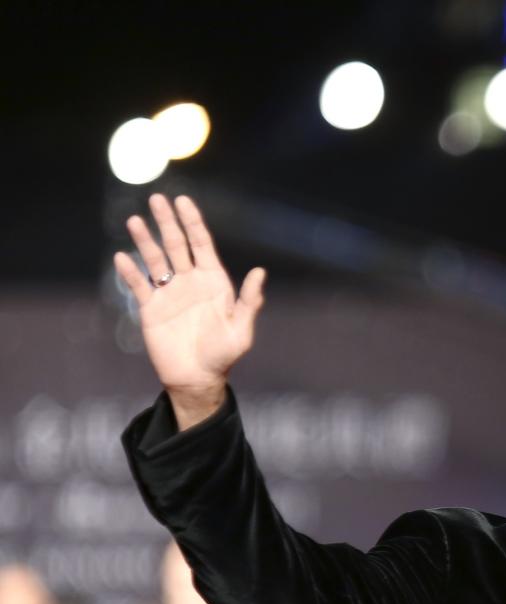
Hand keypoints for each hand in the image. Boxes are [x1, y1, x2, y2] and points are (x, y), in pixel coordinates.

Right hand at [113, 194, 266, 428]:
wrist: (197, 379)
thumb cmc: (223, 356)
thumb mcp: (241, 330)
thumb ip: (250, 302)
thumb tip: (260, 271)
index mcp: (213, 282)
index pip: (201, 244)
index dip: (192, 222)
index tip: (183, 201)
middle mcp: (189, 282)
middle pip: (176, 245)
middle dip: (167, 222)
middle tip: (157, 199)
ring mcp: (169, 293)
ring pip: (155, 260)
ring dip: (145, 241)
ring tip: (135, 221)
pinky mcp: (151, 308)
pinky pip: (138, 285)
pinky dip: (130, 272)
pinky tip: (122, 257)